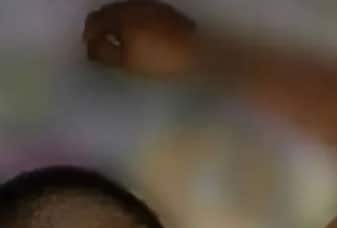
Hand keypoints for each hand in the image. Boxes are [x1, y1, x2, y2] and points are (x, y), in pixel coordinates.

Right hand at [83, 1, 197, 77]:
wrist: (197, 52)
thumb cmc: (159, 59)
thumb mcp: (127, 62)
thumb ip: (105, 53)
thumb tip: (91, 48)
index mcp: (119, 15)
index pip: (94, 20)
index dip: (88, 35)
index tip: (89, 50)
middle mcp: (132, 5)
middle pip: (109, 13)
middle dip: (102, 28)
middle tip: (102, 46)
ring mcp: (151, 6)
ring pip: (126, 13)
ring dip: (118, 26)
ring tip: (120, 44)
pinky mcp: (166, 12)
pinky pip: (141, 15)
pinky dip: (134, 25)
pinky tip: (141, 39)